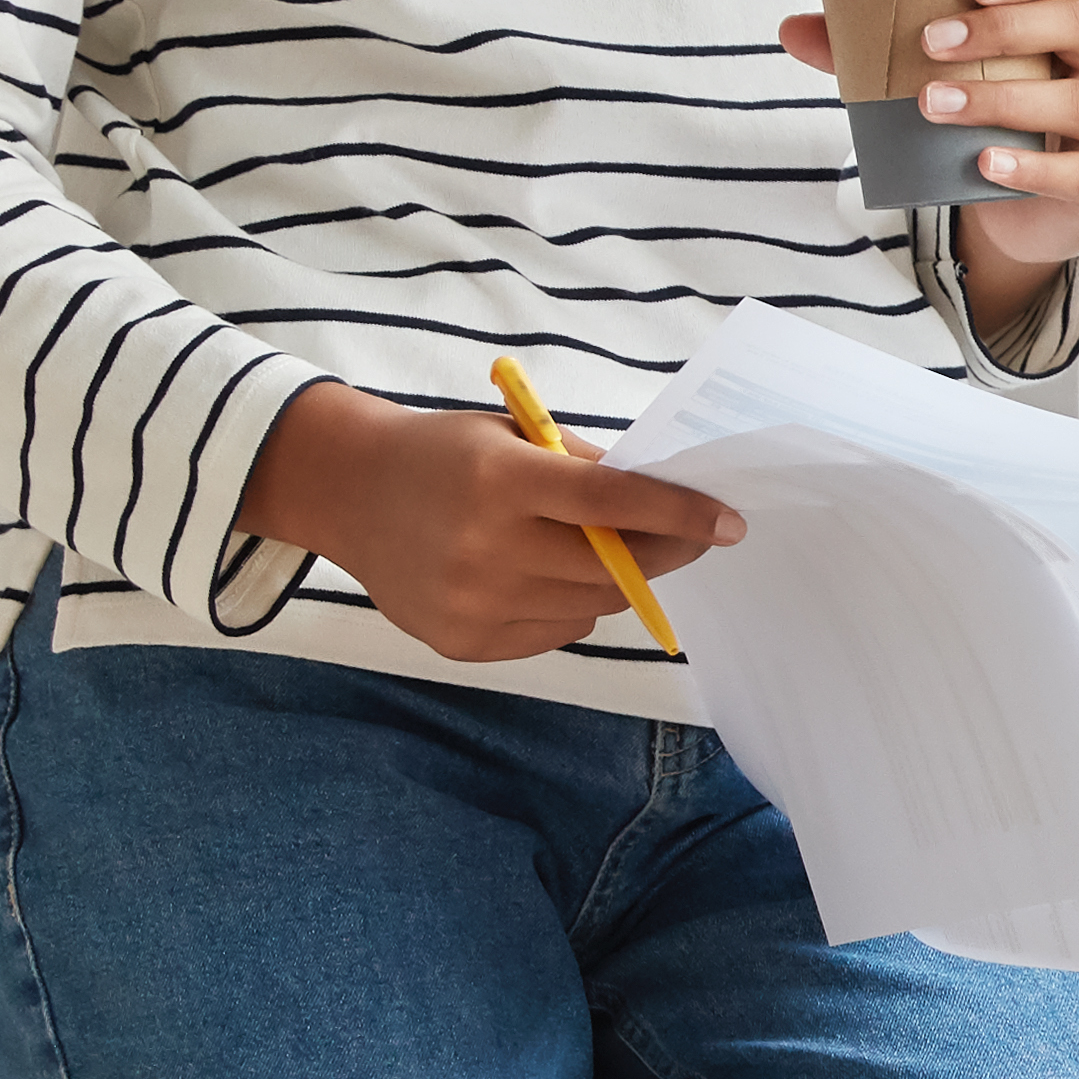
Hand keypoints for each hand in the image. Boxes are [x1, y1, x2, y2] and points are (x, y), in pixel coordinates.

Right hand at [241, 385, 742, 666]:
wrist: (348, 492)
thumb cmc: (445, 454)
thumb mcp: (512, 435)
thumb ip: (584, 469)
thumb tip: (665, 505)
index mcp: (501, 481)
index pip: (611, 502)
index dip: (678, 513)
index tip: (730, 522)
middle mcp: (485, 547)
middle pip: (611, 566)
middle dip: (660, 550)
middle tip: (685, 536)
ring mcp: (472, 603)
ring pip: (591, 607)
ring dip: (613, 580)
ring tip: (592, 548)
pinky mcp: (463, 642)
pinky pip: (555, 633)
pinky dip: (569, 608)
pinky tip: (540, 576)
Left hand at [764, 0, 1078, 280]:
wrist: (1028, 213)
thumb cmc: (989, 123)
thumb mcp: (943, 79)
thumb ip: (873, 52)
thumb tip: (790, 29)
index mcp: (1075, 23)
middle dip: (1004, 30)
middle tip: (930, 43)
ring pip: (1078, 100)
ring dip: (1003, 97)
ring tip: (934, 103)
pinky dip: (1032, 168)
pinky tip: (985, 163)